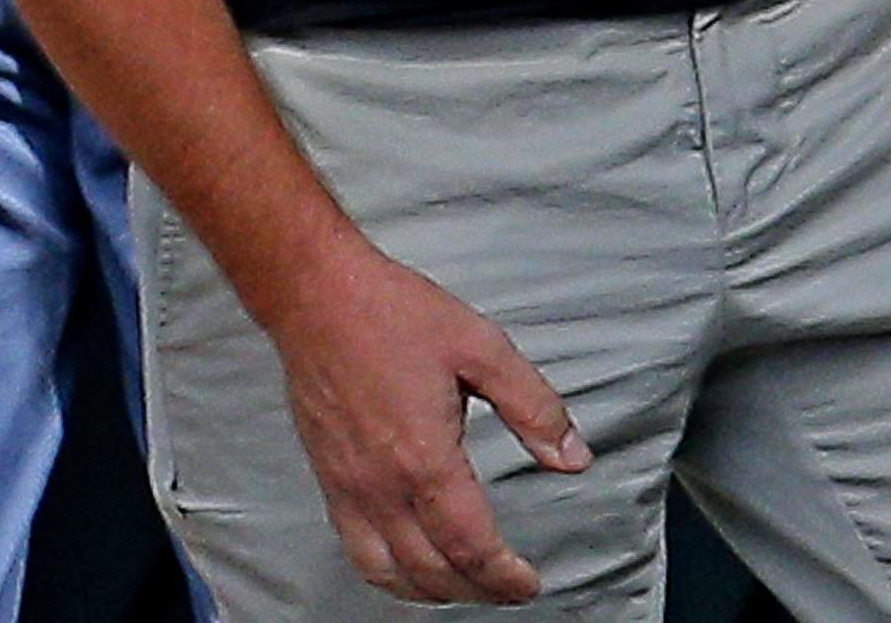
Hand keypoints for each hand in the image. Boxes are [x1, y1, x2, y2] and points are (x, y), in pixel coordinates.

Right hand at [264, 239, 590, 606]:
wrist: (318, 298)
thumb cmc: (392, 314)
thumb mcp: (483, 348)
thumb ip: (533, 407)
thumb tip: (571, 455)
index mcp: (423, 457)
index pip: (470, 545)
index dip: (504, 577)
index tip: (528, 584)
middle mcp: (381, 485)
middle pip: (432, 571)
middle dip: (477, 591)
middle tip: (508, 589)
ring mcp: (348, 488)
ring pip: (389, 573)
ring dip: (432, 592)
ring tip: (467, 587)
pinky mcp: (329, 480)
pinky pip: (357, 550)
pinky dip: (388, 575)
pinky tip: (408, 566)